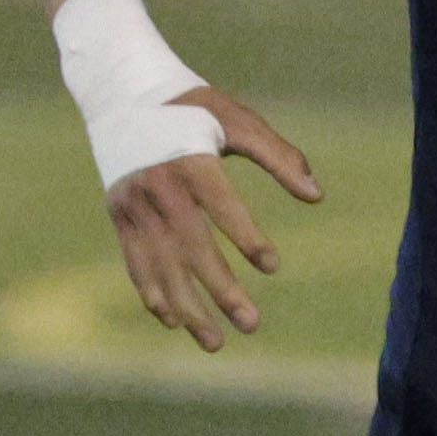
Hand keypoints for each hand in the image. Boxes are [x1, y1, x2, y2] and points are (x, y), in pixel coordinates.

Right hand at [109, 89, 321, 351]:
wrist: (120, 92)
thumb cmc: (192, 107)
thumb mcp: (236, 120)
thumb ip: (279, 156)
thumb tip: (317, 196)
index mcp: (190, 160)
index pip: (221, 206)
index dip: (246, 236)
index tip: (272, 266)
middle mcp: (158, 186)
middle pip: (190, 246)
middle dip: (219, 289)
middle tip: (251, 324)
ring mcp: (133, 204)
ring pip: (160, 264)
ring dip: (187, 306)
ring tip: (215, 343)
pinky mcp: (120, 215)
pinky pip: (135, 261)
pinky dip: (151, 292)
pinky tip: (174, 322)